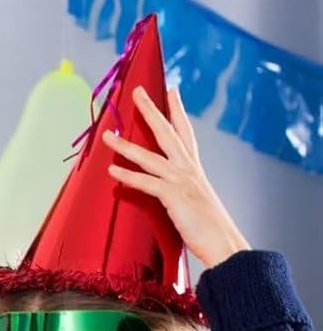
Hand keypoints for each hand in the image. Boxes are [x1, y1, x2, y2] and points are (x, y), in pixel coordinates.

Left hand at [103, 86, 248, 268]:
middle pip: (166, 132)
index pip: (184, 131)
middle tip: (137, 91)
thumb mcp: (194, 200)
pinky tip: (113, 169)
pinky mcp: (173, 196)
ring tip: (107, 134)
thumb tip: (173, 191)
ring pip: (149, 156)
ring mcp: (180, 181)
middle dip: (151, 110)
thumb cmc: (208, 226)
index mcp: (193, 168)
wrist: (223, 241)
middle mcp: (188, 168)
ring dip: (126, 145)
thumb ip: (182, 190)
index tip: (170, 89)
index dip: (177, 110)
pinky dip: (129, 175)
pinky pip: (147, 183)